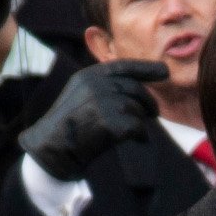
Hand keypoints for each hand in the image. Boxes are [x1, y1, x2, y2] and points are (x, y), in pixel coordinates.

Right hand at [18, 60, 169, 180]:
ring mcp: (100, 101)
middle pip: (134, 89)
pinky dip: (141, 135)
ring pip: (136, 108)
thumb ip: (103, 88)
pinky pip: (136, 126)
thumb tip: (136, 89)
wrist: (51, 149)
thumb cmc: (68, 128)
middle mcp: (95, 84)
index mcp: (88, 76)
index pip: (123, 66)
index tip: (164, 72)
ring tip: (135, 133)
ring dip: (140, 121)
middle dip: (148, 102)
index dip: (146, 68)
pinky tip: (139, 140)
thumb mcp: (81, 97)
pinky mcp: (107, 121)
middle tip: (155, 113)